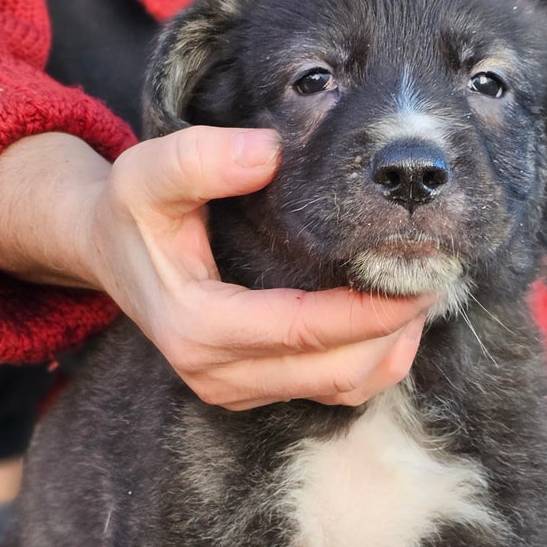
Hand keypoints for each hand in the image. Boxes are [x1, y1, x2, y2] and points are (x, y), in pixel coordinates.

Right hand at [0, 129, 433, 408]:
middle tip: (436, 280)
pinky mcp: (254, 392)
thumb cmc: (133, 212)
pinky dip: (372, 364)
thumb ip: (199, 158)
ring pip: (338, 391)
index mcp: (197, 329)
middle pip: (332, 371)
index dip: (369, 310)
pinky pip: (330, 394)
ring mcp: (236, 390)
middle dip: (392, 332)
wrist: (109, 250)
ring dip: (389, 351)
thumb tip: (268, 152)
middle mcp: (217, 375)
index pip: (303, 330)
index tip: (421, 277)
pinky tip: (393, 323)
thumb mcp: (146, 172)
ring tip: (421, 297)